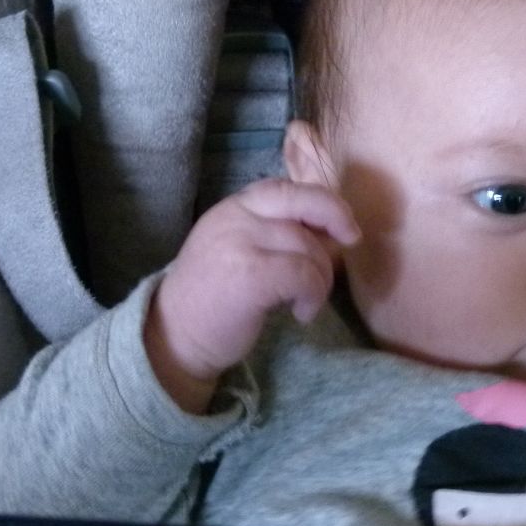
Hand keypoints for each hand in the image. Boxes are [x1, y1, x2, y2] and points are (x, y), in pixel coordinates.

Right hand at [144, 179, 359, 412]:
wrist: (174, 337)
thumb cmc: (214, 298)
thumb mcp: (239, 249)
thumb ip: (274, 232)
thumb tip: (331, 229)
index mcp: (234, 208)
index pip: (286, 188)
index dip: (324, 201)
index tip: (344, 225)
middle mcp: (235, 217)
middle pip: (303, 201)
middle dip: (337, 216)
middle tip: (352, 241)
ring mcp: (240, 242)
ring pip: (309, 246)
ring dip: (321, 278)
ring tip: (305, 302)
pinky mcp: (249, 274)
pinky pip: (304, 274)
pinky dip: (313, 295)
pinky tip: (300, 313)